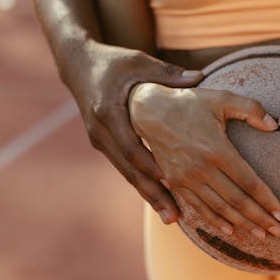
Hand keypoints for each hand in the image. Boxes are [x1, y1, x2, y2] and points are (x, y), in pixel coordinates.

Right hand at [64, 42, 202, 223]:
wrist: (79, 65)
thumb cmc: (114, 62)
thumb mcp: (140, 62)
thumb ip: (168, 74)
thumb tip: (201, 78)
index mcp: (108, 111)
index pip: (131, 144)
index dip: (150, 164)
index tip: (171, 179)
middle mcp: (101, 132)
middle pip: (130, 169)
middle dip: (153, 194)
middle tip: (174, 216)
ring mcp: (101, 141)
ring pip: (128, 174)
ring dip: (150, 196)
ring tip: (172, 218)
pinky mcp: (105, 146)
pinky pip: (127, 169)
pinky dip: (144, 185)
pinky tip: (162, 201)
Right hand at [129, 83, 279, 237]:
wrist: (149, 111)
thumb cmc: (190, 103)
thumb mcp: (221, 98)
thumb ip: (251, 108)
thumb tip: (275, 125)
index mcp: (217, 149)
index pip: (248, 182)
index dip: (266, 199)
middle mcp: (201, 169)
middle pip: (236, 201)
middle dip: (259, 218)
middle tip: (278, 231)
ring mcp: (186, 179)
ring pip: (219, 209)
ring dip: (241, 224)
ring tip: (260, 235)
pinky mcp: (175, 184)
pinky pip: (198, 208)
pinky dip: (215, 221)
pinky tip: (230, 230)